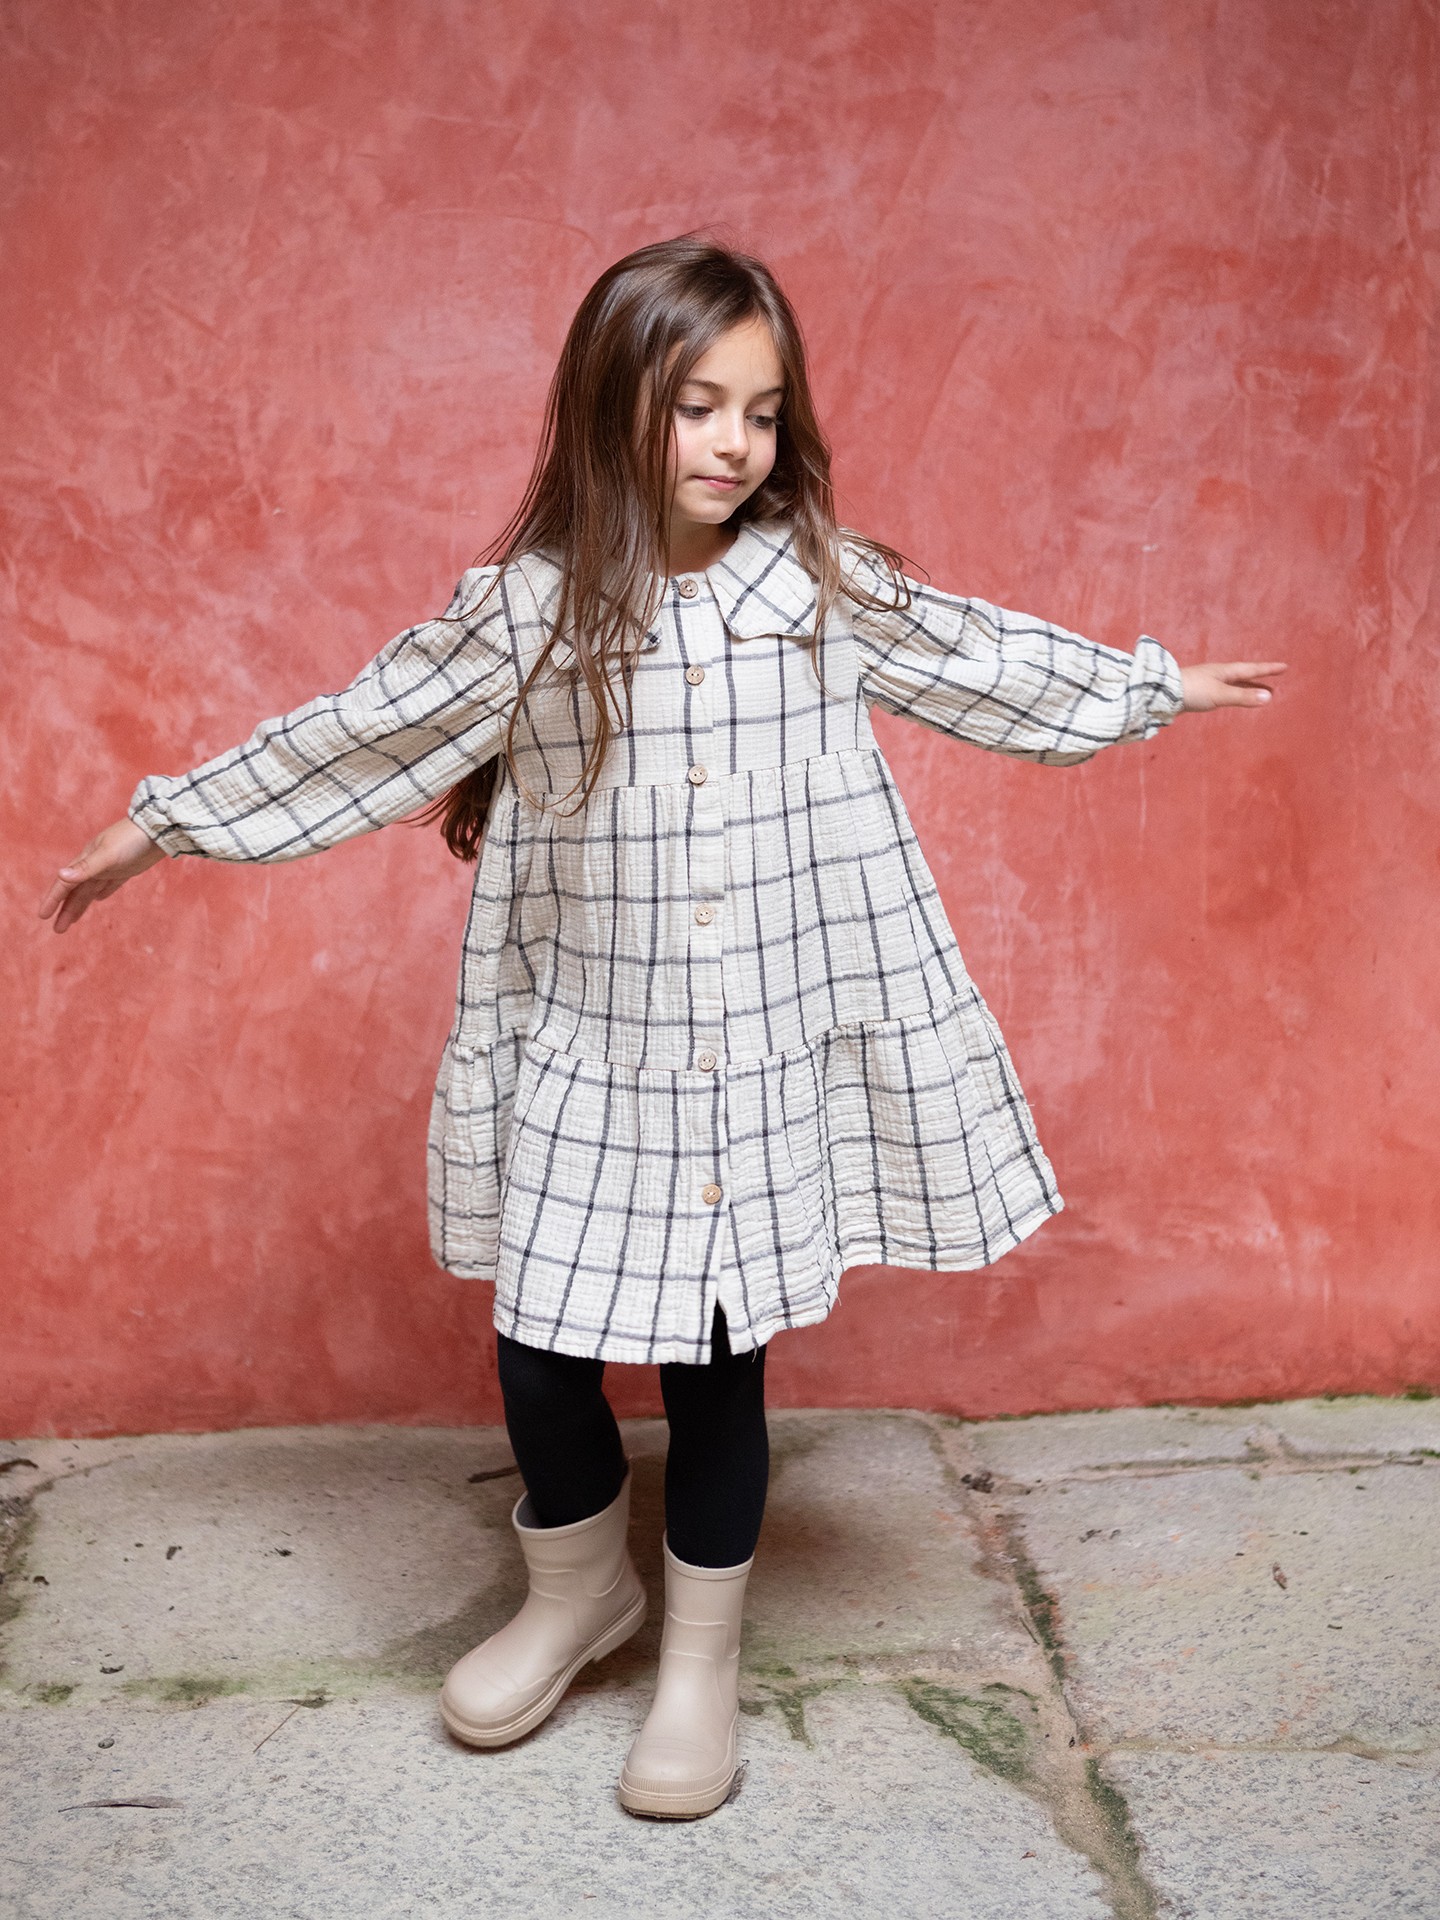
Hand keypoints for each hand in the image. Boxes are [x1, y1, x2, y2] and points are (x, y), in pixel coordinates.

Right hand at [39, 818, 165, 933]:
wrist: (159, 830)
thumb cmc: (131, 840)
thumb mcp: (108, 854)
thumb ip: (86, 867)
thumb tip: (62, 875)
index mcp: (86, 861)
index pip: (65, 884)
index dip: (53, 900)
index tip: (42, 916)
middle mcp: (94, 865)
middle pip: (75, 892)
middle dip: (65, 910)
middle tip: (57, 930)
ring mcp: (109, 868)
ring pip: (89, 891)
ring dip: (79, 906)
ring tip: (70, 922)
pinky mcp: (125, 870)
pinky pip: (108, 885)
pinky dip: (102, 893)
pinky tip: (98, 899)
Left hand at [1180, 661, 1287, 711]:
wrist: (1162, 694)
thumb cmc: (1191, 691)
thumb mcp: (1220, 694)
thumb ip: (1243, 697)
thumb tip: (1268, 697)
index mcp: (1224, 671)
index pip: (1252, 669)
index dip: (1268, 669)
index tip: (1284, 667)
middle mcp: (1218, 674)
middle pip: (1243, 676)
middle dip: (1259, 679)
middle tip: (1274, 682)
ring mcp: (1208, 682)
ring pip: (1233, 684)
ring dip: (1248, 687)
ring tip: (1259, 693)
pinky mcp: (1199, 692)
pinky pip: (1223, 691)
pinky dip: (1234, 693)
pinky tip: (1230, 698)